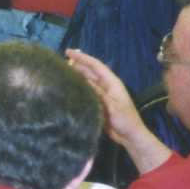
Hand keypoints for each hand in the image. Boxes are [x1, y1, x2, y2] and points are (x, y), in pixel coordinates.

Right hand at [66, 48, 170, 172]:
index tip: (68, 52)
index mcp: (112, 83)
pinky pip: (85, 92)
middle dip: (76, 65)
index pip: (96, 66)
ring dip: (75, 75)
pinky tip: (67, 88)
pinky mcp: (97, 103)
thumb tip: (83, 80)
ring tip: (60, 72)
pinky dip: (76, 87)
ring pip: (86, 81)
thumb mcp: (112, 106)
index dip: (82, 58)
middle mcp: (106, 86)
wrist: (130, 136)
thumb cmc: (124, 120)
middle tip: (59, 62)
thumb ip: (98, 93)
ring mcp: (101, 95)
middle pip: (89, 72)